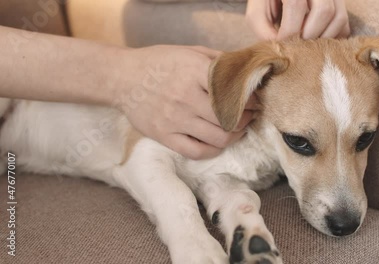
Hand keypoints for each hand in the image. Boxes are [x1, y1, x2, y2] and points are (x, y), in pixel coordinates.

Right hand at [116, 45, 255, 159]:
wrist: (121, 77)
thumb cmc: (158, 63)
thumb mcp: (188, 51)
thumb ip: (217, 60)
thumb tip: (245, 70)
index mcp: (194, 71)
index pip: (233, 90)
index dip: (250, 98)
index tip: (255, 100)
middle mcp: (186, 96)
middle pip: (230, 117)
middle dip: (246, 118)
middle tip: (250, 115)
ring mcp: (175, 119)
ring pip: (218, 137)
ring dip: (235, 135)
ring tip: (238, 129)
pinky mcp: (164, 135)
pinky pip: (197, 151)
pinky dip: (213, 150)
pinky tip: (218, 143)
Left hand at [246, 0, 349, 40]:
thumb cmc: (267, 2)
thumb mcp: (257, 12)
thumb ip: (263, 31)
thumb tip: (281, 49)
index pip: (296, 6)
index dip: (288, 32)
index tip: (280, 45)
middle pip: (324, 11)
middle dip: (309, 35)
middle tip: (296, 45)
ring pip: (339, 17)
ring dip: (322, 38)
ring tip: (305, 44)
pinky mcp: (340, 4)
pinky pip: (344, 24)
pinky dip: (332, 38)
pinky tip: (315, 41)